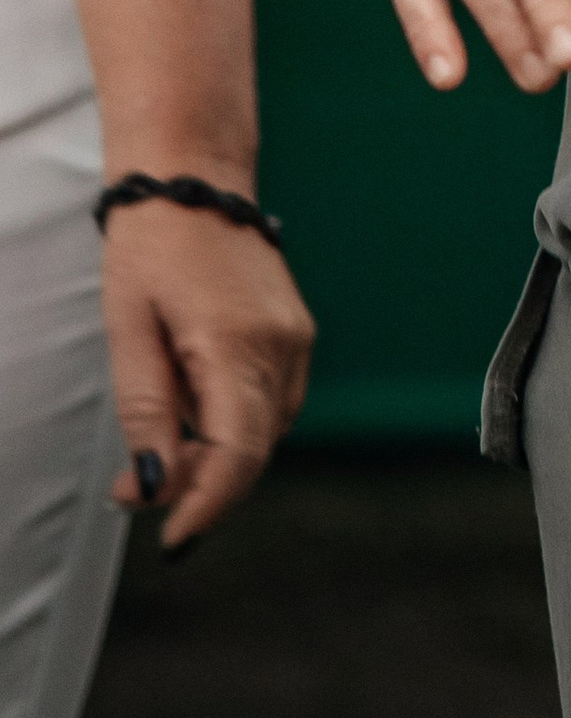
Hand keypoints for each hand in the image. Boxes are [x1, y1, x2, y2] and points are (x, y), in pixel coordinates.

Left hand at [99, 196, 312, 548]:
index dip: (207, 507)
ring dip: (218, 457)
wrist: (192, 178)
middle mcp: (281, 344)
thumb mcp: (128, 330)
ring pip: (266, 431)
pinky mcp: (295, 331)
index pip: (238, 455)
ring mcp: (295, 337)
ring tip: (159, 444)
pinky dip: (236, 425)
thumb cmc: (153, 245)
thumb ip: (146, 413)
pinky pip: (272, 401)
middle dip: (200, 487)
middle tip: (134, 488)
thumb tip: (155, 485)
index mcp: (237, 343)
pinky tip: (193, 411)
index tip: (172, 539)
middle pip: (255, 451)